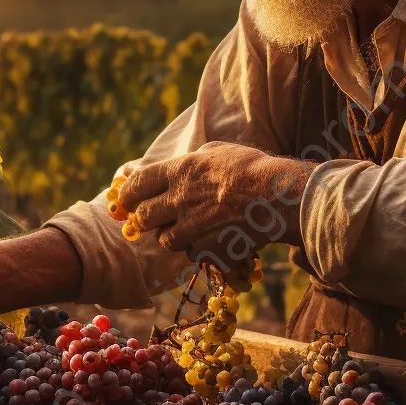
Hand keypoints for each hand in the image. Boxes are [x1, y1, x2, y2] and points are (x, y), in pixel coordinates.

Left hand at [119, 142, 309, 264]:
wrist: (279, 198)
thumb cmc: (252, 168)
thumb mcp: (217, 151)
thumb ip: (190, 160)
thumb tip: (171, 164)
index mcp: (180, 171)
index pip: (138, 184)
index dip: (127, 194)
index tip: (126, 199)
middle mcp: (180, 199)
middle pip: (145, 217)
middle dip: (147, 218)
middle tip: (154, 218)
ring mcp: (192, 227)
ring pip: (166, 240)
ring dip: (174, 236)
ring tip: (191, 228)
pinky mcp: (207, 249)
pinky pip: (193, 254)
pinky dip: (199, 249)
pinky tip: (214, 239)